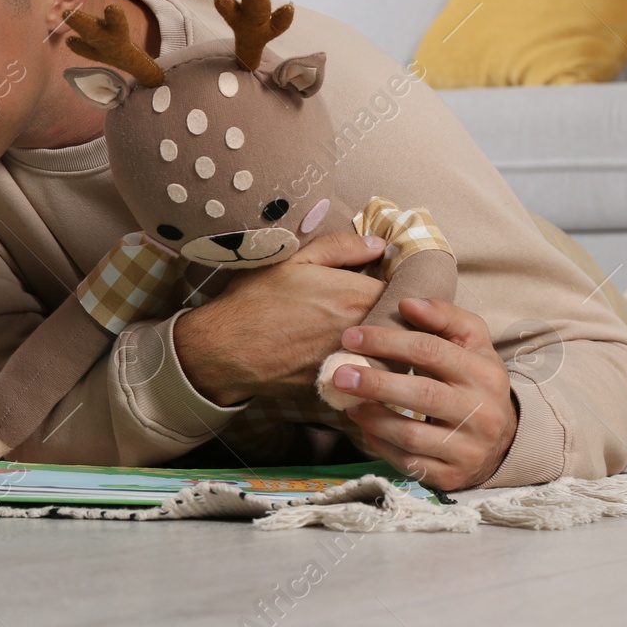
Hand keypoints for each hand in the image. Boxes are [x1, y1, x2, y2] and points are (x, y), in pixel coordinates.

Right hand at [173, 232, 387, 404]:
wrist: (226, 350)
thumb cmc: (255, 300)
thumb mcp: (292, 260)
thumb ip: (340, 247)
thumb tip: (377, 244)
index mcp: (355, 295)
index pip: (401, 290)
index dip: (393, 285)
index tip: (379, 283)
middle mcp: (362, 330)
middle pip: (397, 322)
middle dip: (389, 313)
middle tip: (365, 307)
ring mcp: (353, 360)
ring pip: (384, 348)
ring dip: (379, 340)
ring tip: (352, 331)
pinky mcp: (341, 382)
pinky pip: (364, 369)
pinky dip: (361, 362)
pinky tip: (339, 354)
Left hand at [330, 296, 517, 490]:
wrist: (504, 438)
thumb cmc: (475, 380)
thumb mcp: (472, 343)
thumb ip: (444, 316)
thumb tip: (407, 303)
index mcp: (485, 374)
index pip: (430, 351)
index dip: (386, 342)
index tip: (351, 337)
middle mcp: (482, 413)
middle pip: (422, 394)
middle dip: (374, 382)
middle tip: (339, 374)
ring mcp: (468, 449)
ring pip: (411, 435)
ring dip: (372, 417)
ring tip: (349, 402)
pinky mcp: (453, 477)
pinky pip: (409, 464)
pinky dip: (380, 446)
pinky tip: (366, 428)